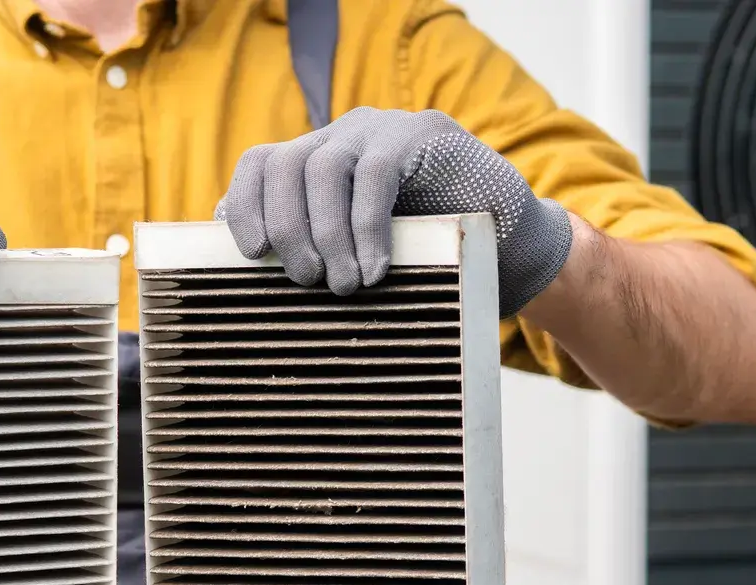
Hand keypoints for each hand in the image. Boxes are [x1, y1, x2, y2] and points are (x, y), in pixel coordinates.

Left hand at [216, 107, 572, 314]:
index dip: (244, 204)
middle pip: (283, 164)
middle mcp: (344, 136)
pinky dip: (367, 225)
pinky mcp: (422, 134)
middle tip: (307, 281)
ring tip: (344, 285)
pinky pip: (376, 174)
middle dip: (287, 227)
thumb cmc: (428, 261)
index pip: (260, 164)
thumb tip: (251, 276)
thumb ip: (316, 254)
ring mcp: (382, 129)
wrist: (511, 245)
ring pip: (323, 168)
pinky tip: (376, 267)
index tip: (251, 254)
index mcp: (320, 161)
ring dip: (327, 233)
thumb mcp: (360, 257)